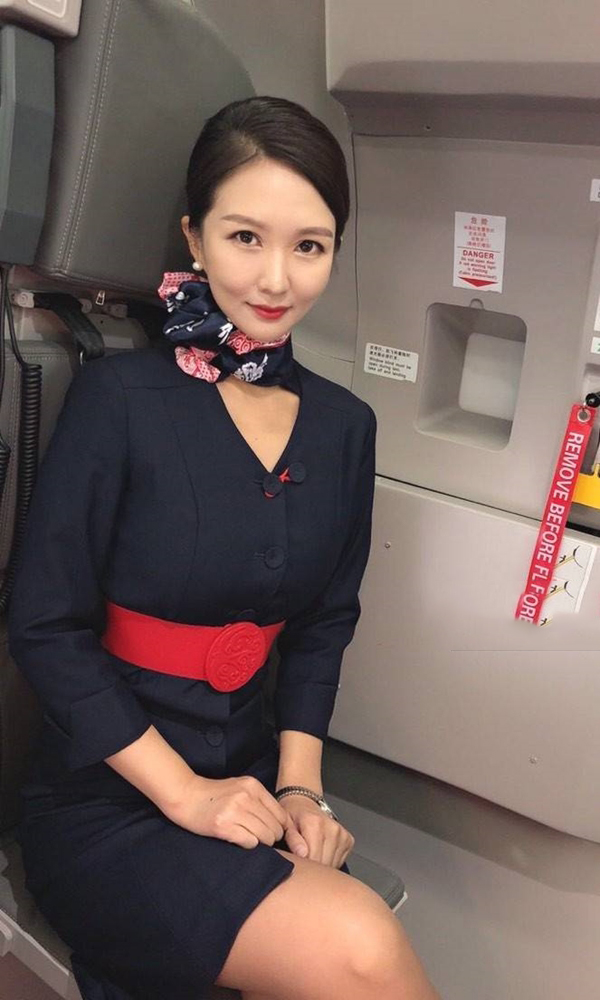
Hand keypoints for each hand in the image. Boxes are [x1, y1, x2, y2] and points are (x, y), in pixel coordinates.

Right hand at [165, 774, 287, 848]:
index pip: (281, 813)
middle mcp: (246, 797)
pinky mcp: (223, 826)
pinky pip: (250, 842)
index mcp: (253, 786)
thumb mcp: (240, 788)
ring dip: (261, 842)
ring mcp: (234, 811)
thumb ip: (259, 800)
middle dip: (271, 837)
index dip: (281, 827)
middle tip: (261, 838)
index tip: (274, 832)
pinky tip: (240, 839)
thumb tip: (281, 822)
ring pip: (264, 836)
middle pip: (275, 827)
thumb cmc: (214, 794)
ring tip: (250, 838)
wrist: (186, 795)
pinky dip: (249, 845)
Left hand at [281, 795, 354, 867]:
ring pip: (332, 865)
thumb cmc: (293, 815)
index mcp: (315, 823)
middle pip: (323, 863)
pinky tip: (321, 852)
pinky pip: (339, 862)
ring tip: (311, 853)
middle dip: (312, 867)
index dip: (303, 865)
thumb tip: (301, 853)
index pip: (312, 857)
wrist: (305, 804)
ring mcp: (342, 834)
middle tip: (303, 858)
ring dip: (321, 865)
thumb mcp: (286, 824)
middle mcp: (332, 828)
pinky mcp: (348, 840)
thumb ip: (292, 839)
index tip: (298, 863)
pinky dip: (329, 862)